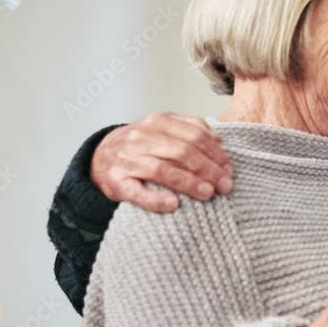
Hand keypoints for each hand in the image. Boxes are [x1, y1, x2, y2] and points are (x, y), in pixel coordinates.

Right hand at [90, 112, 233, 211]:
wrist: (98, 157)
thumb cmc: (139, 146)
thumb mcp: (162, 129)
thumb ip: (189, 129)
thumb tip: (219, 140)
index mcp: (156, 122)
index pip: (194, 134)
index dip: (215, 153)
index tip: (229, 169)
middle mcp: (141, 137)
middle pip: (182, 151)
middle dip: (209, 169)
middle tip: (225, 185)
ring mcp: (127, 159)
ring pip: (163, 170)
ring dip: (189, 183)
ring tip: (209, 193)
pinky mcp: (116, 181)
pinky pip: (138, 193)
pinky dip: (157, 200)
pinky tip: (175, 205)